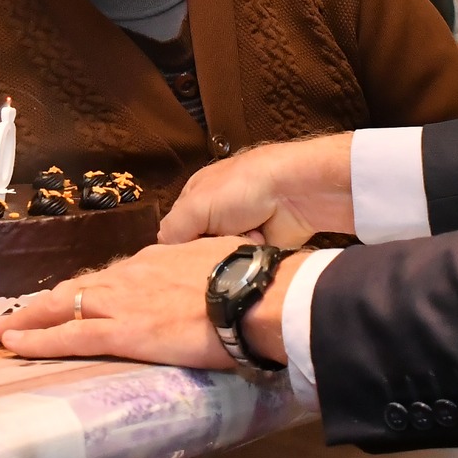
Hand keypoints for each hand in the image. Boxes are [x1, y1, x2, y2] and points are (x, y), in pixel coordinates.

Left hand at [0, 237, 244, 366]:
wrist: (253, 293)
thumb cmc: (249, 278)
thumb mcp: (222, 259)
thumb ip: (205, 267)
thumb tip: (212, 273)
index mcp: (157, 260)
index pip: (113, 277)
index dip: (90, 290)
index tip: (75, 299)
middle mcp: (131, 275)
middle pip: (79, 288)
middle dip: (45, 302)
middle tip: (18, 312)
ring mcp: (123, 302)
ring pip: (62, 307)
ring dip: (30, 319)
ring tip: (5, 329)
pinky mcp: (121, 332)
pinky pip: (69, 336)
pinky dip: (37, 340)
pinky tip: (14, 344)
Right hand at [159, 134, 354, 246]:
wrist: (294, 194)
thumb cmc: (240, 190)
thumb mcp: (195, 203)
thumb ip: (172, 228)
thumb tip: (163, 254)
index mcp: (196, 197)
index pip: (174, 230)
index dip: (175, 248)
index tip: (175, 265)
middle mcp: (215, 215)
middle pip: (196, 249)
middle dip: (202, 256)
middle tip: (207, 261)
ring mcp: (238, 234)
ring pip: (218, 261)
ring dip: (223, 261)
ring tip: (230, 258)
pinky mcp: (257, 250)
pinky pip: (241, 267)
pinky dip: (244, 265)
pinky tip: (248, 261)